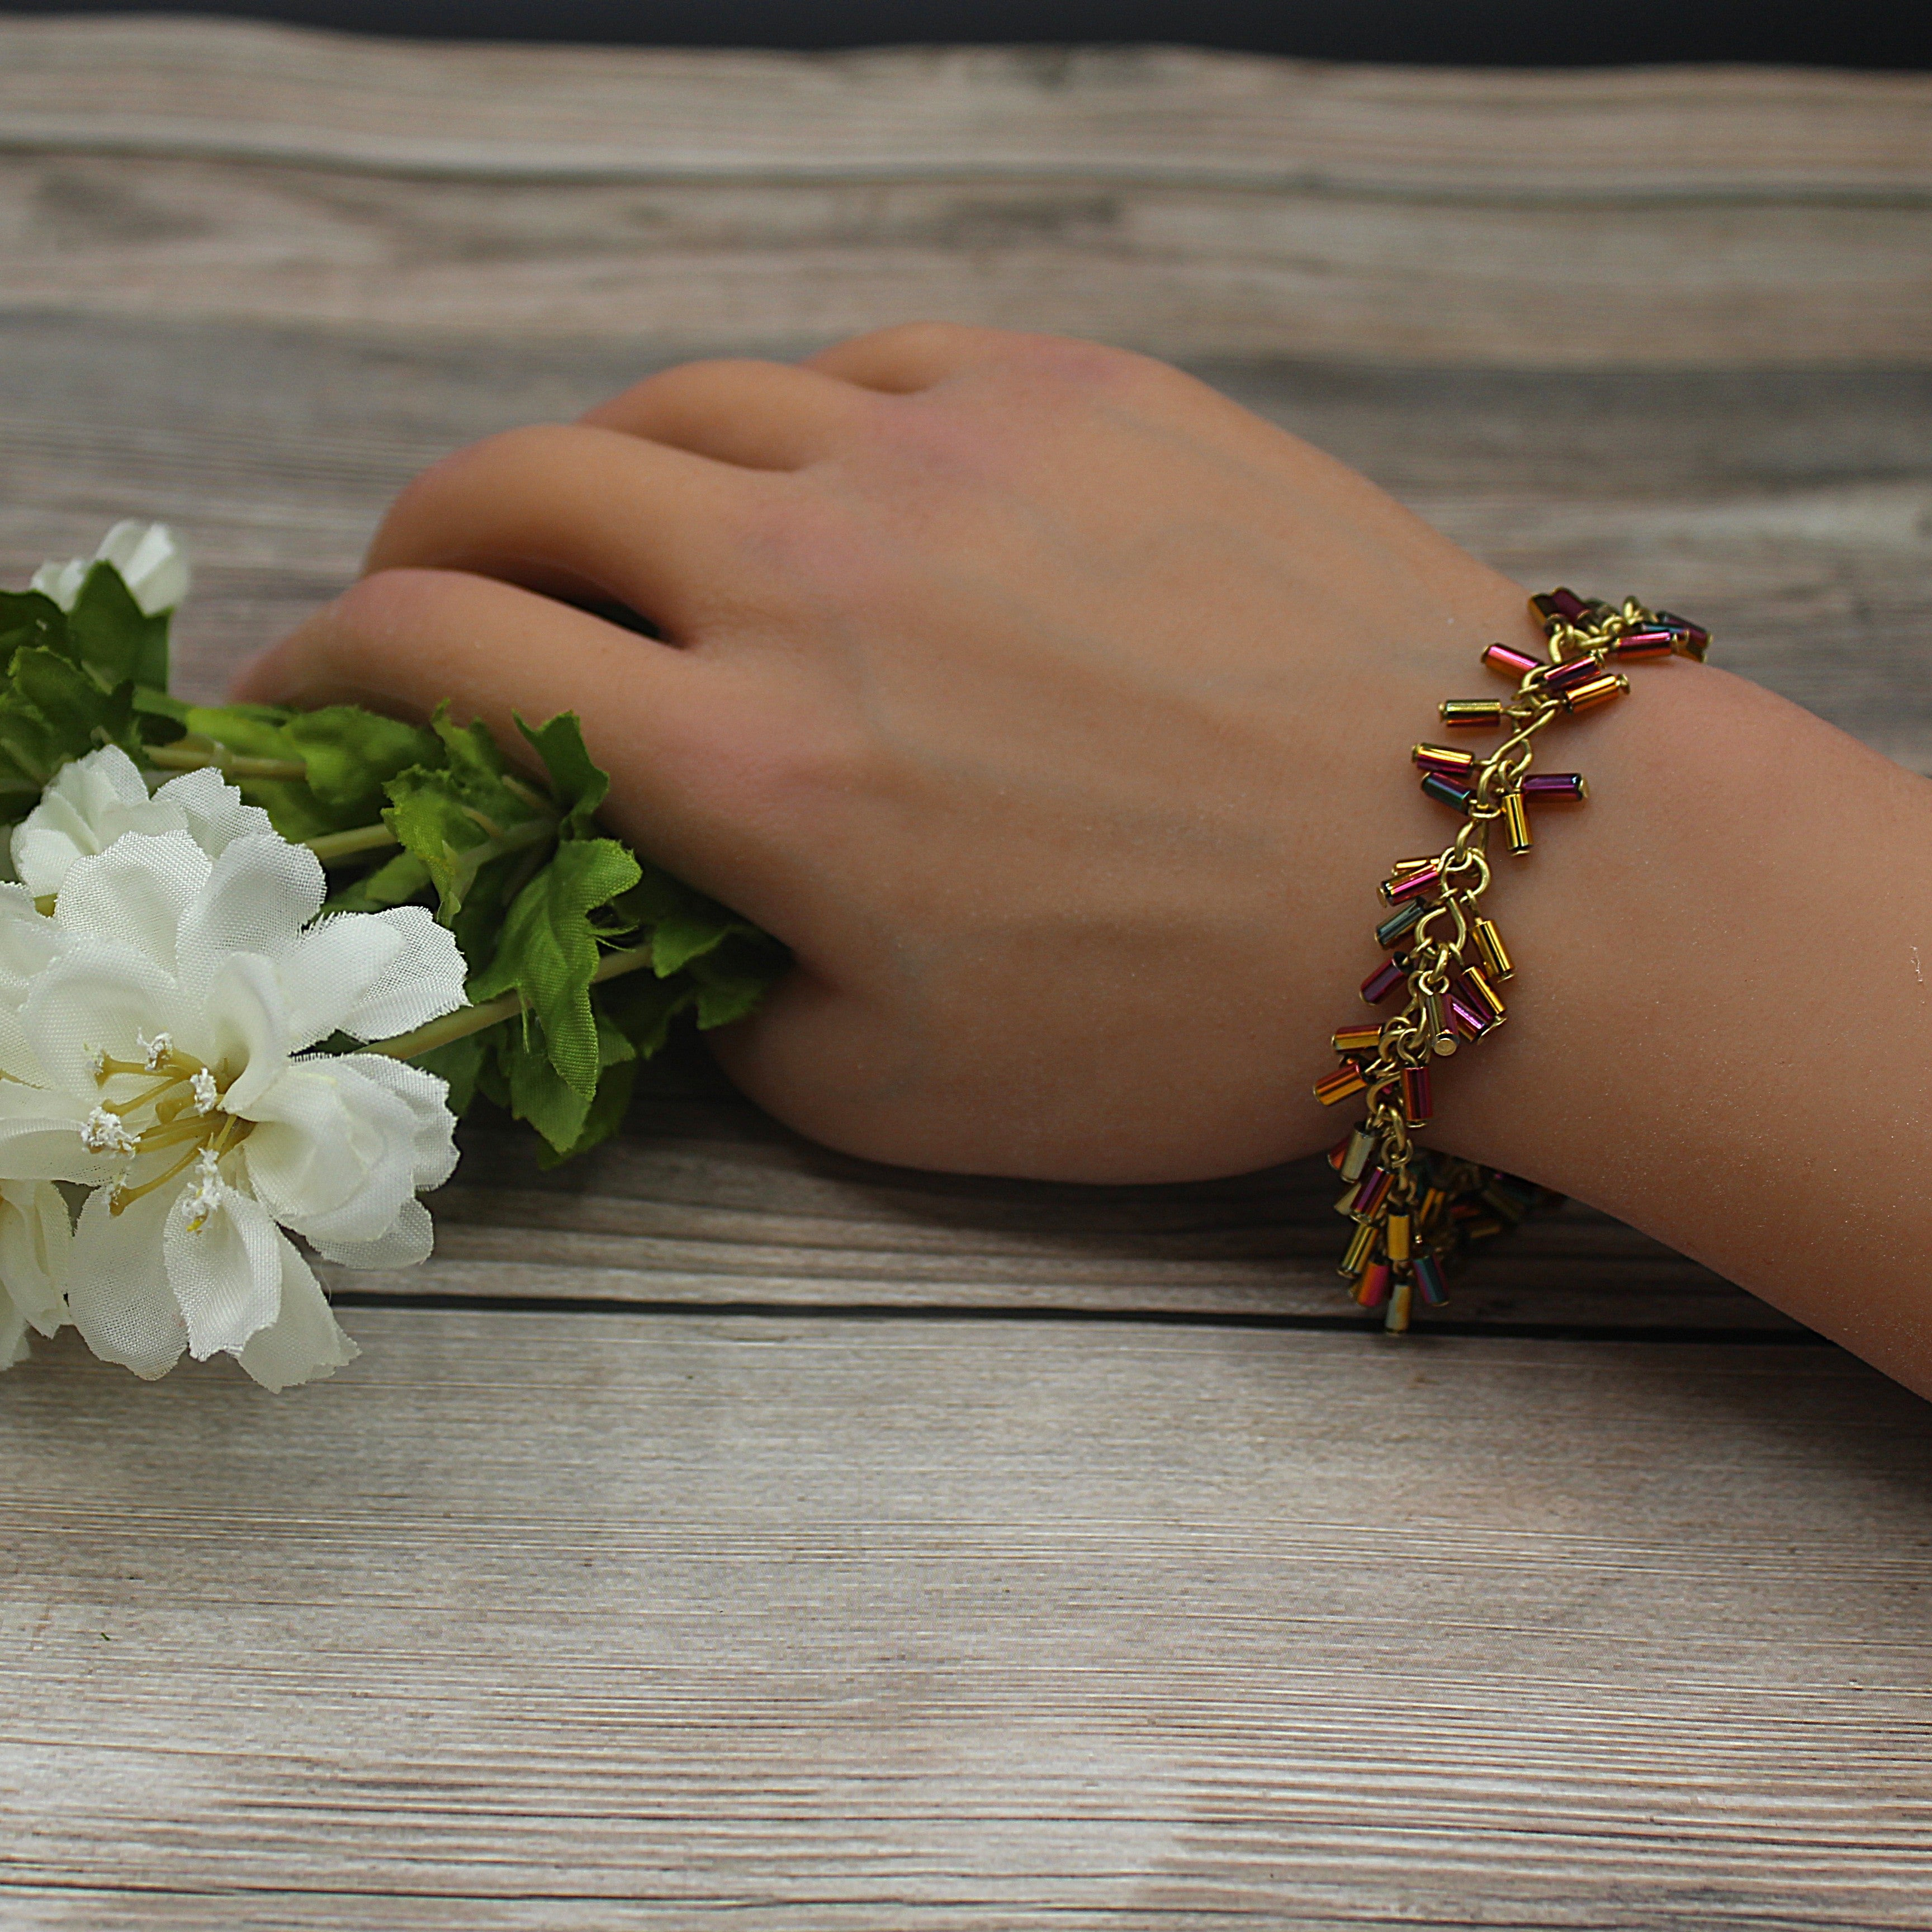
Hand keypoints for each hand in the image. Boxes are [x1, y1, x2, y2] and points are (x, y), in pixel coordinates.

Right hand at [234, 324, 1576, 1180]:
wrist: (1477, 867)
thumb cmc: (1195, 1018)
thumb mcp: (901, 1096)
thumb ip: (720, 1003)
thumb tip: (655, 912)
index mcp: (749, 767)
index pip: (436, 653)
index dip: (320, 665)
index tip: (296, 695)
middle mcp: (807, 569)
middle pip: (514, 484)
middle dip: (424, 545)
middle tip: (429, 600)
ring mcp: (938, 443)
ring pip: (676, 404)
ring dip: (603, 480)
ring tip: (629, 553)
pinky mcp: (1064, 381)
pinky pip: (851, 365)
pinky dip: (788, 430)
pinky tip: (826, 499)